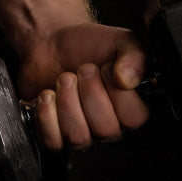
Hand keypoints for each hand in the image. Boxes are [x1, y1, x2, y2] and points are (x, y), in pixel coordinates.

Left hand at [16, 22, 149, 150]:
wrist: (51, 42)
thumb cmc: (87, 44)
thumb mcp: (121, 40)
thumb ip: (135, 56)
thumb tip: (128, 79)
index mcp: (129, 106)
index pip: (134, 118)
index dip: (118, 92)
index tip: (106, 68)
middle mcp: (107, 123)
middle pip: (106, 129)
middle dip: (89, 92)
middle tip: (83, 69)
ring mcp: (81, 131)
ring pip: (78, 136)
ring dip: (67, 101)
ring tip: (65, 79)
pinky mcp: (54, 133)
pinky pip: (53, 140)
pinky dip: (46, 115)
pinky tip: (48, 95)